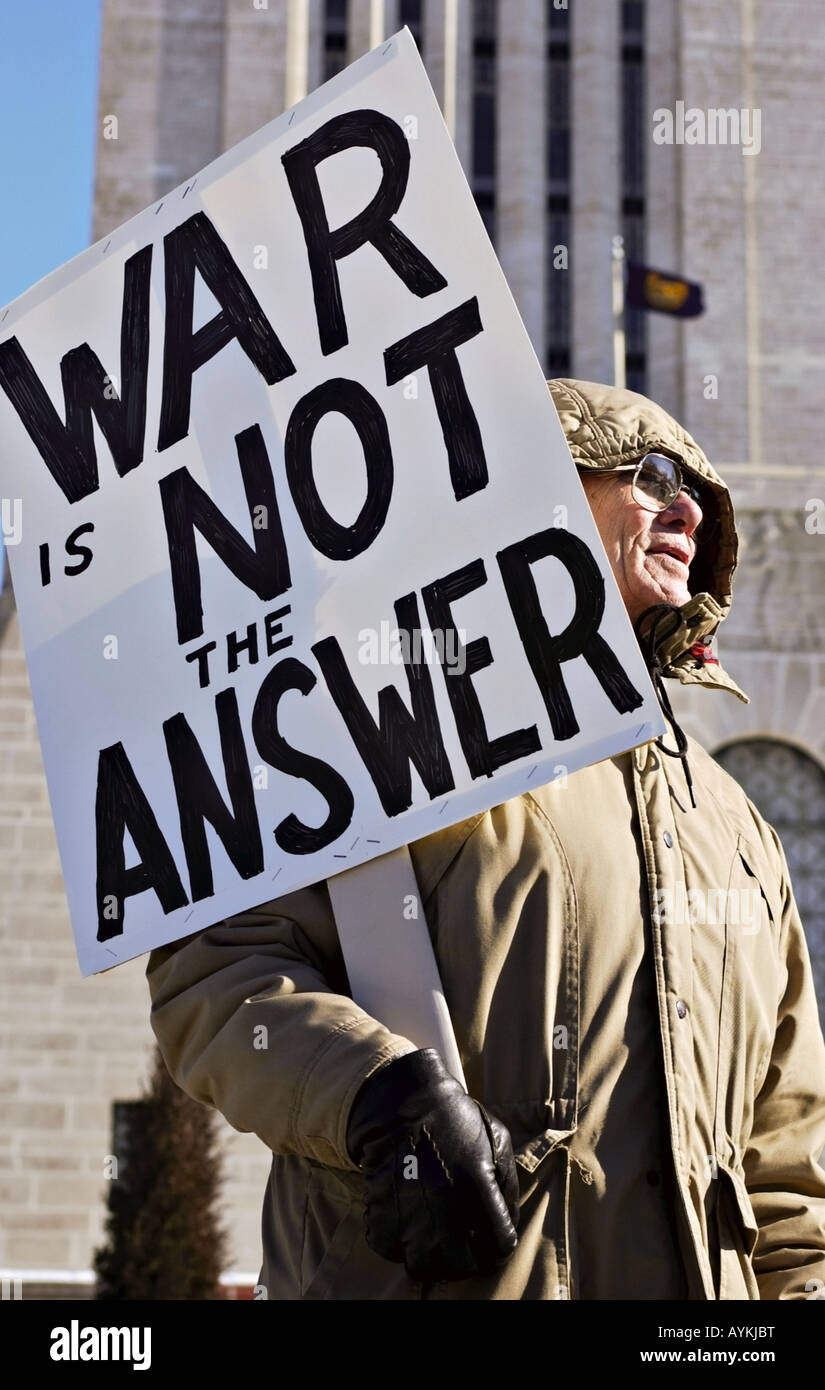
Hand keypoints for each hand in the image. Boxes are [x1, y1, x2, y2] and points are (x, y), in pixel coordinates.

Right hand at [346, 1048, 519, 1282]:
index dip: (500, 1246)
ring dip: (433, 1259)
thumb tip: (508, 1224)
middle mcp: (442, 1202)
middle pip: (461, 1265)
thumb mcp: (498, 1141)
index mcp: (476, 1184)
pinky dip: (400, 1246)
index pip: (499, 1243)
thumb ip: (508, 1187)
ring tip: (436, 1241)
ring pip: (423, 1265)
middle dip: (469, 1261)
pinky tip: (410, 1228)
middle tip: (467, 1249)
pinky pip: (390, 1249)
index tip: (494, 1241)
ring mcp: (408, 1207)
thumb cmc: (458, 1120)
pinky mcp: (380, 1207)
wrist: (406, 1100)